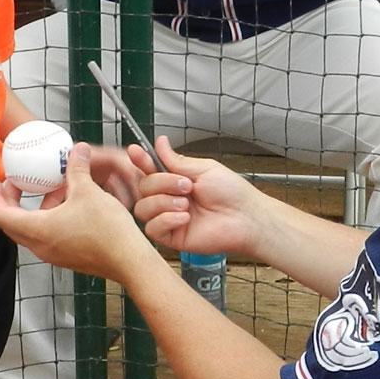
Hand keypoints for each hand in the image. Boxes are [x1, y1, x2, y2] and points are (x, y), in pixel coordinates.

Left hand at [0, 143, 158, 280]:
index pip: (1, 214)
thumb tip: (76, 151)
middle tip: (15, 185)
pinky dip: (49, 219)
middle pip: (12, 224)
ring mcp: (53, 254)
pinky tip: (67, 206)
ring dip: (34, 210)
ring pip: (31, 230)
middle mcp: (41, 246)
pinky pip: (47, 236)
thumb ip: (77, 169)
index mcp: (39, 230)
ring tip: (50, 190)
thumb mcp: (89, 191)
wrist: (129, 260)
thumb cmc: (108, 231)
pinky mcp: (66, 257)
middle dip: (10, 203)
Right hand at [130, 136, 261, 255]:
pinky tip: (184, 218)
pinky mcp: (171, 237)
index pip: (149, 169)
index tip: (135, 151)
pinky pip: (152, 228)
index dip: (140, 160)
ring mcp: (168, 218)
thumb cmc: (232, 193)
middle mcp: (169, 198)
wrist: (245, 217)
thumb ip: (176, 159)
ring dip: (163, 202)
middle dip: (162, 183)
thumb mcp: (203, 169)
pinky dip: (166, 220)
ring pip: (142, 208)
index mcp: (175, 180)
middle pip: (142, 187)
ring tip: (187, 204)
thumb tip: (160, 141)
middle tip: (186, 186)